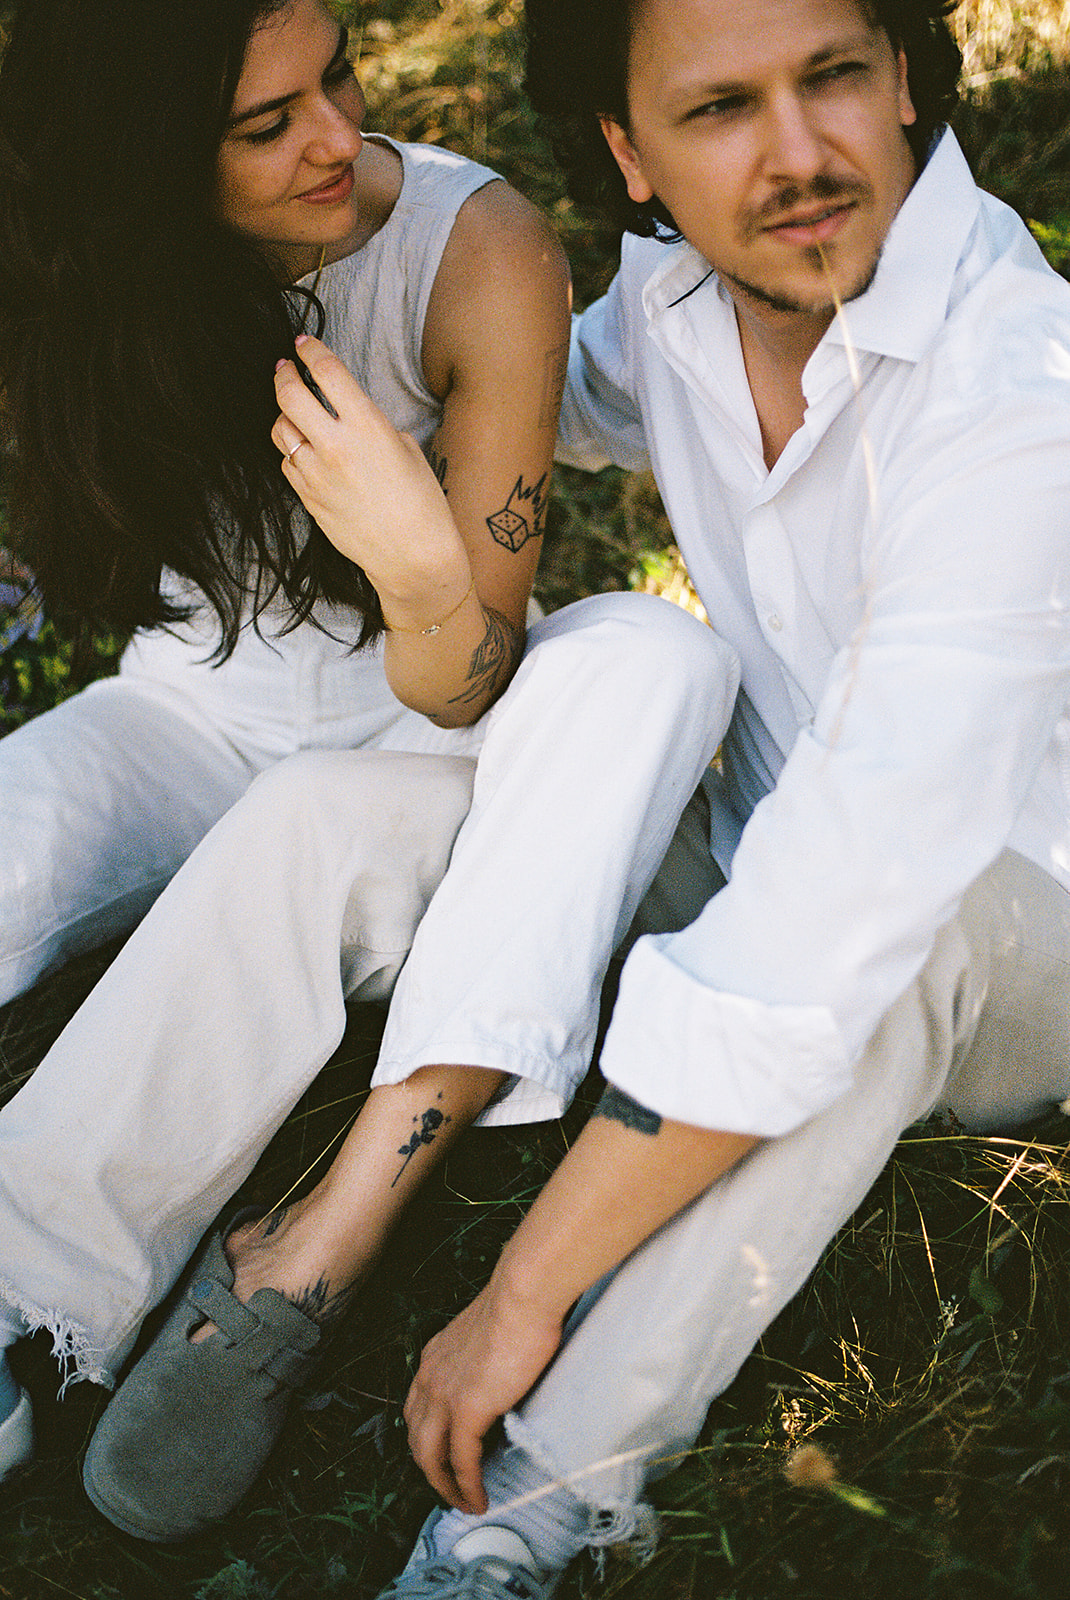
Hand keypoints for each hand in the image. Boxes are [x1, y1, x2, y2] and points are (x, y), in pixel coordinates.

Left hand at [272, 336, 469, 618]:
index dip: (310, 350)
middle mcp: (335, 445)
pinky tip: (306, 452)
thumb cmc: (421, 503)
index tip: (303, 343)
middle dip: (283, 375)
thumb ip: (372, 425)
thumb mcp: (406, 448)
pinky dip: (293, 452)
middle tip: (285, 369)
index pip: (325, 371)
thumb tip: (350, 416)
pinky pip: (287, 463)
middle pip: (288, 394)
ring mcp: (316, 474)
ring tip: (295, 412)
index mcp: (367, 425)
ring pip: (280, 430)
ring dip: (285, 415)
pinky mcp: (308, 498)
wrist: (413, 556)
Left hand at [403, 1275, 562, 1512]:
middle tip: (450, 1488)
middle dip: (429, 1468)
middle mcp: (429, 1377)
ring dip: (444, 1485)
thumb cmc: (519, 1302)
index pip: (417, 1407)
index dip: (427, 1437)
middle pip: (416, 1437)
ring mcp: (444, 1396)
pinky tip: (477, 1500)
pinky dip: (466, 1486)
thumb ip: (485, 1354)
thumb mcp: (488, 1331)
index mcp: (434, 1356)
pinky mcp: (466, 1411)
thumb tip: (503, 1367)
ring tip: (462, 1503)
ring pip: (430, 1456)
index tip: (443, 1455)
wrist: (523, 1294)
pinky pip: (460, 1461)